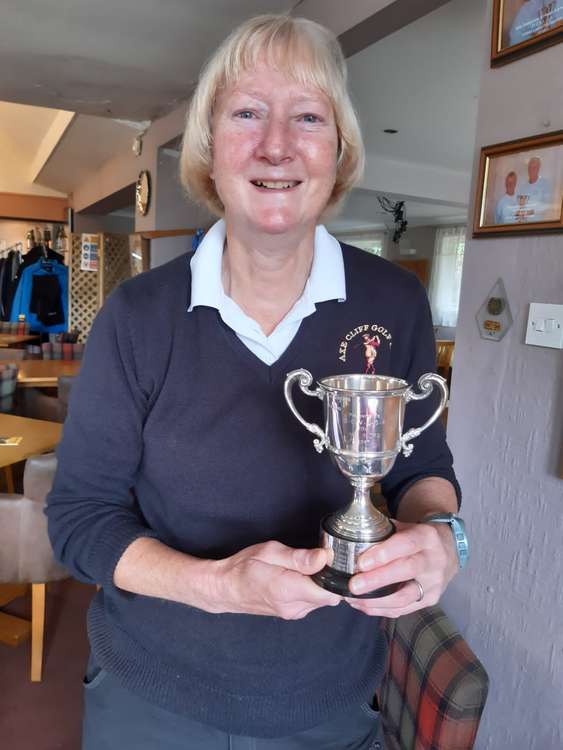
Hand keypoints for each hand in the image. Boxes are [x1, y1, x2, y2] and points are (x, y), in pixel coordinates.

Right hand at [206, 541, 341, 618]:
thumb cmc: (244, 566)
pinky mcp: (294, 613)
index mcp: (288, 590)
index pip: (330, 592)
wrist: (226, 588)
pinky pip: (314, 601)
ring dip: (323, 583)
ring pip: (324, 599)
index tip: (336, 560)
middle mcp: (294, 607)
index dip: (339, 576)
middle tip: (323, 558)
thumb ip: (299, 557)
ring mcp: (294, 613)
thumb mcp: (270, 552)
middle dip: (332, 578)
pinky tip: (303, 576)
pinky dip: (315, 589)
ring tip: (310, 565)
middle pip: (330, 595)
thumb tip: (325, 557)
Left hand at [344, 520, 458, 617]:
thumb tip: (352, 540)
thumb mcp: (405, 527)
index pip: (406, 544)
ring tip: (353, 599)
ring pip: (405, 597)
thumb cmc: (417, 538)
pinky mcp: (430, 600)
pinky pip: (403, 609)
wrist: (447, 551)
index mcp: (427, 537)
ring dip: (376, 601)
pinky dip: (381, 609)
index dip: (384, 554)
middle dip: (377, 580)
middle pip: (405, 571)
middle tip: (353, 586)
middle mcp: (434, 561)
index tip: (361, 563)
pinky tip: (363, 605)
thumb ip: (383, 532)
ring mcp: (434, 583)